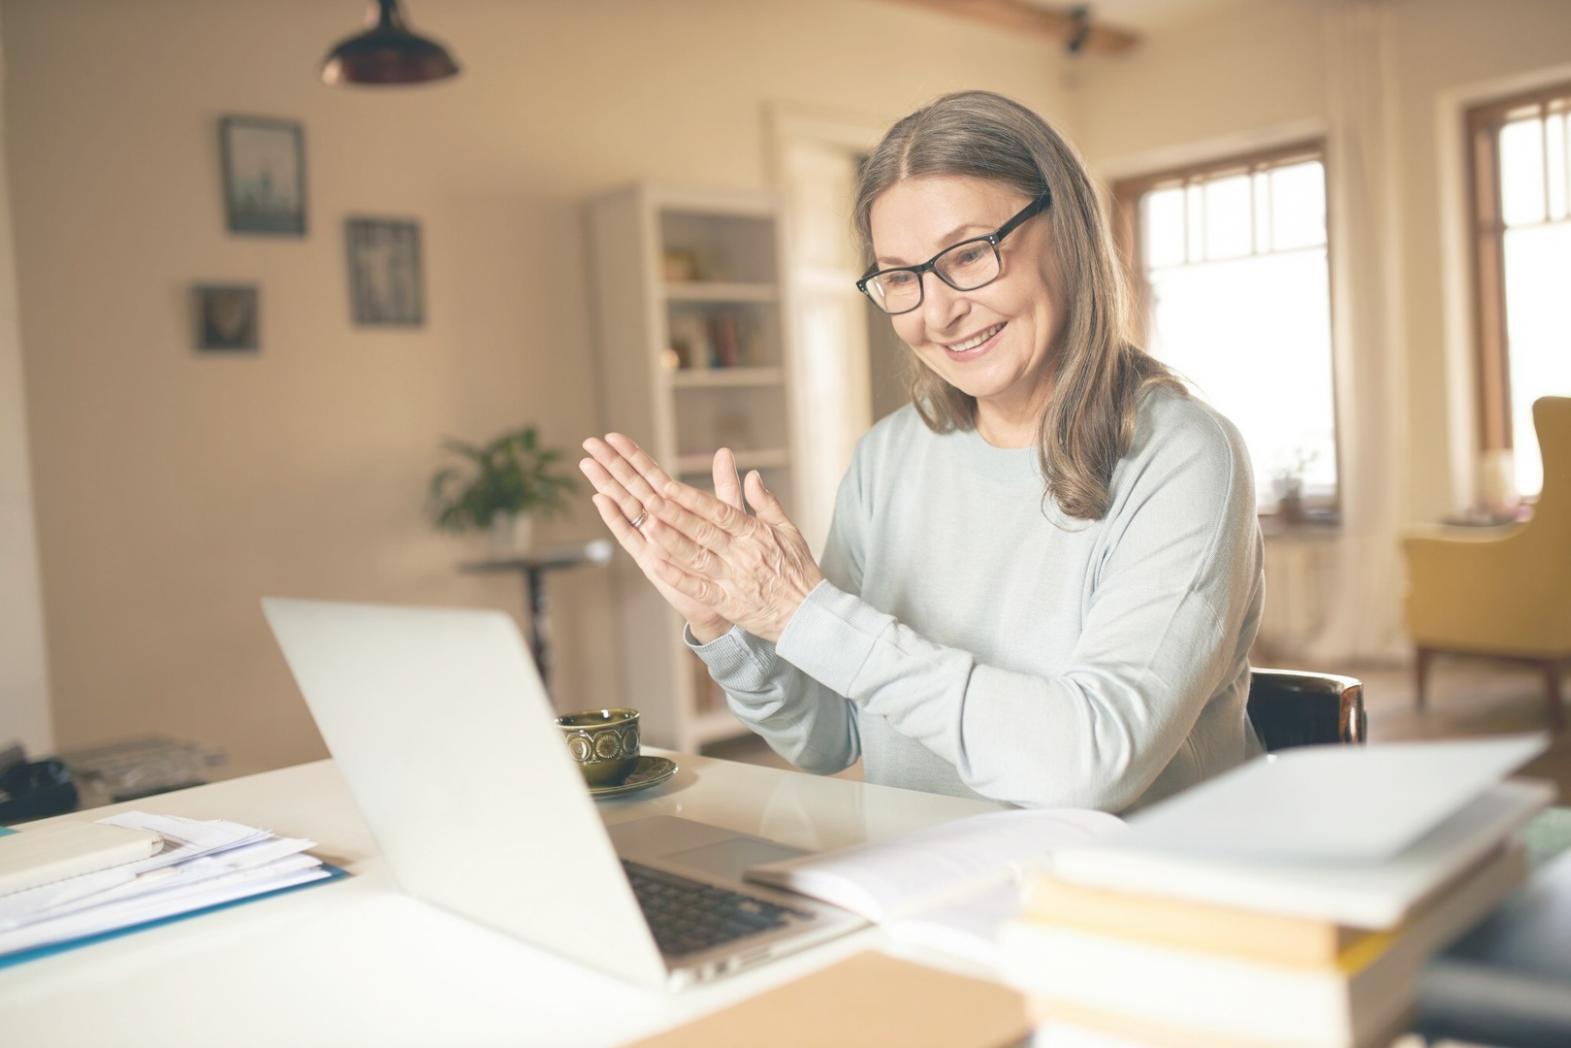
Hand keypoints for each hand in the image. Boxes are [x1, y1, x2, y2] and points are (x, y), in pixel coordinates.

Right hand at [579, 434, 741, 643]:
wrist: (728, 596)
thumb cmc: (727, 556)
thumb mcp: (729, 515)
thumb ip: (724, 484)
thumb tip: (724, 451)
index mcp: (675, 507)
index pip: (650, 475)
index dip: (633, 455)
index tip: (613, 436)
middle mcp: (658, 520)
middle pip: (631, 486)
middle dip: (611, 464)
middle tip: (589, 443)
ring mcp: (651, 539)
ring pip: (625, 506)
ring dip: (606, 485)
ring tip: (588, 465)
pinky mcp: (650, 559)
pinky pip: (630, 536)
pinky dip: (615, 518)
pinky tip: (600, 500)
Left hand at [640, 469, 823, 643]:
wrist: (809, 614)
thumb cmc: (799, 570)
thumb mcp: (789, 530)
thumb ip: (766, 503)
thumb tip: (751, 475)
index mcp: (756, 534)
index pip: (720, 511)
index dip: (694, 499)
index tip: (670, 486)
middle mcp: (742, 555)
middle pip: (703, 531)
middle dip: (674, 514)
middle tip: (649, 498)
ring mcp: (733, 580)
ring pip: (697, 557)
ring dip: (671, 541)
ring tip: (648, 526)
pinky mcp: (728, 603)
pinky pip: (699, 588)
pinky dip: (678, 577)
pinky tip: (657, 564)